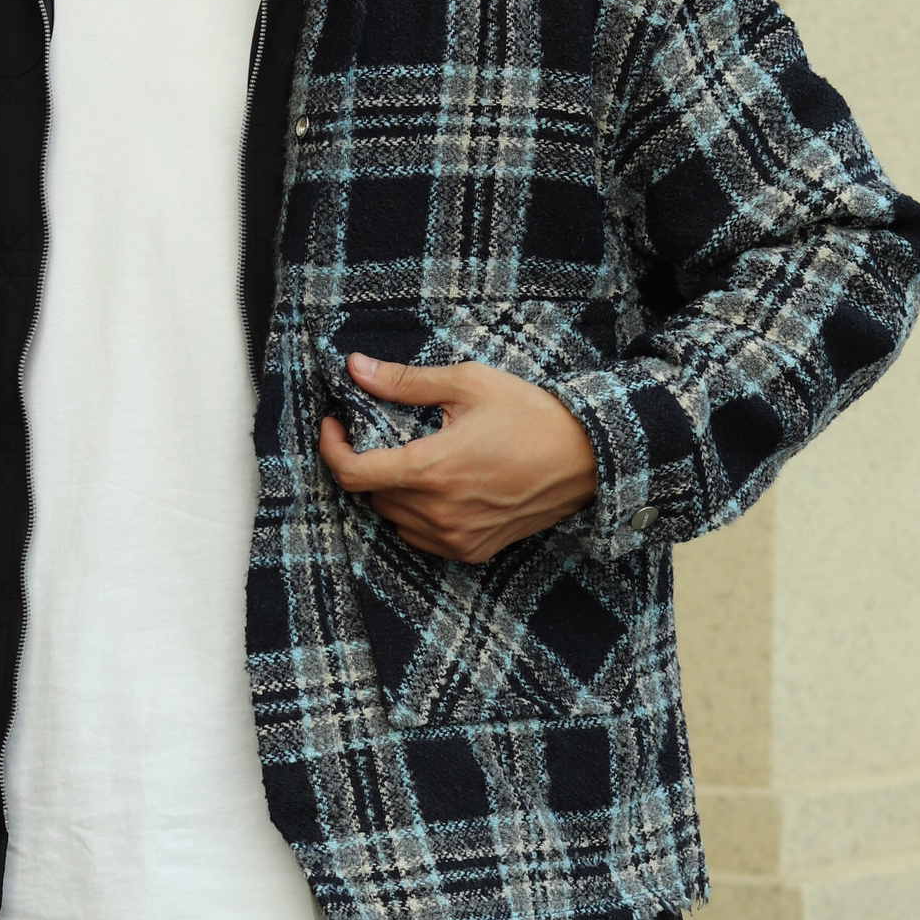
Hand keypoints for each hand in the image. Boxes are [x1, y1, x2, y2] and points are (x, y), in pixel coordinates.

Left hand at [318, 353, 598, 562]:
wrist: (588, 459)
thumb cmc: (532, 416)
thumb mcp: (468, 384)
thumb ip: (405, 382)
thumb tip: (356, 368)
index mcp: (432, 470)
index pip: (352, 473)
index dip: (331, 448)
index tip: (334, 426)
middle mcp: (439, 512)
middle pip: (371, 493)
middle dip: (368, 461)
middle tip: (386, 433)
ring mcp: (455, 538)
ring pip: (392, 517)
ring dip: (391, 489)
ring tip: (417, 458)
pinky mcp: (471, 551)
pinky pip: (419, 537)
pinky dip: (415, 514)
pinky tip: (439, 487)